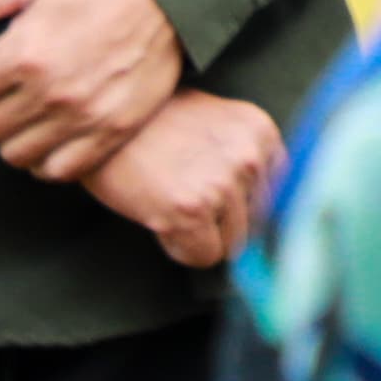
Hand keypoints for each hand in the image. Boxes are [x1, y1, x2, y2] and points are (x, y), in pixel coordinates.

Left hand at [0, 0, 181, 180]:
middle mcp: (49, 93)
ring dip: (13, 138)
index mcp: (22, 53)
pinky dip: (48, 159)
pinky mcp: (111, 133)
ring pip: (15, 156)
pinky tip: (53, 134)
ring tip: (28, 113)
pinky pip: (58, 171)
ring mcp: (82, 118)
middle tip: (2, 93)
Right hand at [84, 92, 282, 269]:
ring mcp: (223, 183)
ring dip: (200, 234)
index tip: (220, 200)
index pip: (280, 194)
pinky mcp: (192, 209)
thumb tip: (272, 222)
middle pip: (257, 223)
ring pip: (232, 244)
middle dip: (222, 221)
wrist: (100, 124)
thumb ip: (245, 161)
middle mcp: (251, 156)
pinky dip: (180, 248)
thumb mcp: (216, 126)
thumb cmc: (154, 125)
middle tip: (184, 194)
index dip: (246, 205)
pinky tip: (159, 216)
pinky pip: (204, 256)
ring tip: (169, 200)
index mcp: (262, 131)